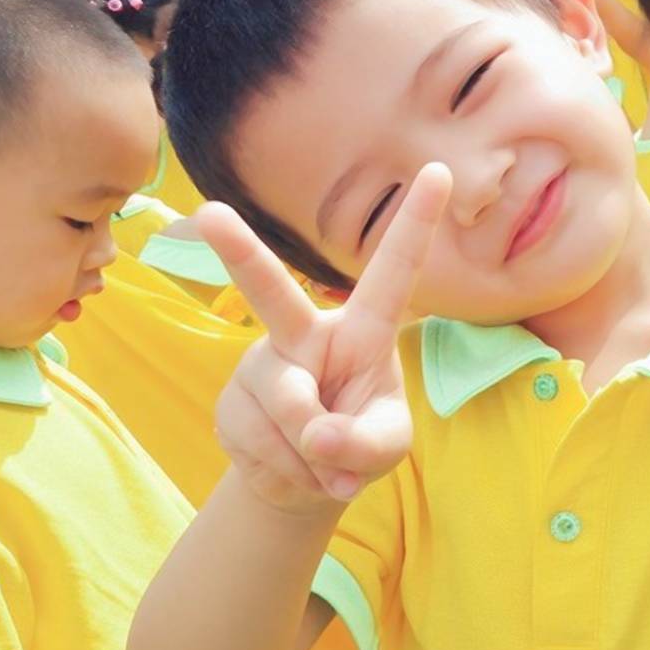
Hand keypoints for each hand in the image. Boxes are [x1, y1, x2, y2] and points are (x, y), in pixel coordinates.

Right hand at [198, 165, 451, 512]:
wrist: (303, 479)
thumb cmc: (359, 443)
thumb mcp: (386, 447)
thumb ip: (366, 444)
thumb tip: (317, 436)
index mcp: (363, 328)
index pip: (394, 271)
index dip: (416, 221)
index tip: (440, 169)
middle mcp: (304, 333)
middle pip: (272, 293)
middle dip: (239, 253)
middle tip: (210, 214)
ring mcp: (261, 365)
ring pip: (287, 404)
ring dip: (313, 451)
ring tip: (324, 462)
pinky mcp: (230, 402)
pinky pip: (263, 442)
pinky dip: (289, 472)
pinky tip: (294, 466)